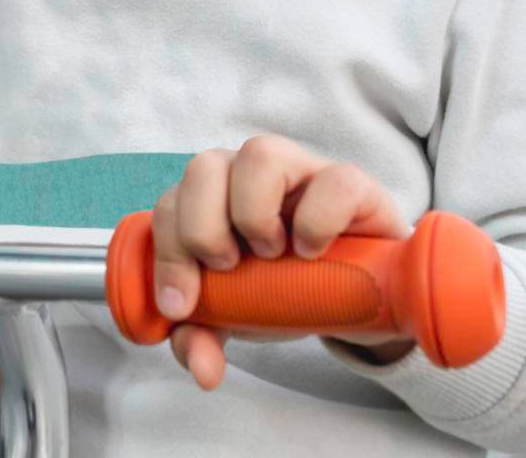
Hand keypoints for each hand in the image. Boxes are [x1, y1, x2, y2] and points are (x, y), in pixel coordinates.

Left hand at [149, 135, 410, 389]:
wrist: (357, 296)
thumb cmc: (285, 288)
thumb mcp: (237, 315)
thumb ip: (205, 338)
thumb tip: (202, 371)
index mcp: (211, 197)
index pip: (169, 205)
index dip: (168, 253)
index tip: (183, 304)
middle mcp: (249, 173)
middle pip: (203, 165)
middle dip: (202, 227)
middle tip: (228, 268)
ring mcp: (302, 171)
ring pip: (260, 153)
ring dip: (253, 212)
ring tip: (271, 254)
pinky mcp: (353, 184)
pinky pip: (334, 180)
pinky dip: (317, 219)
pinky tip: (312, 251)